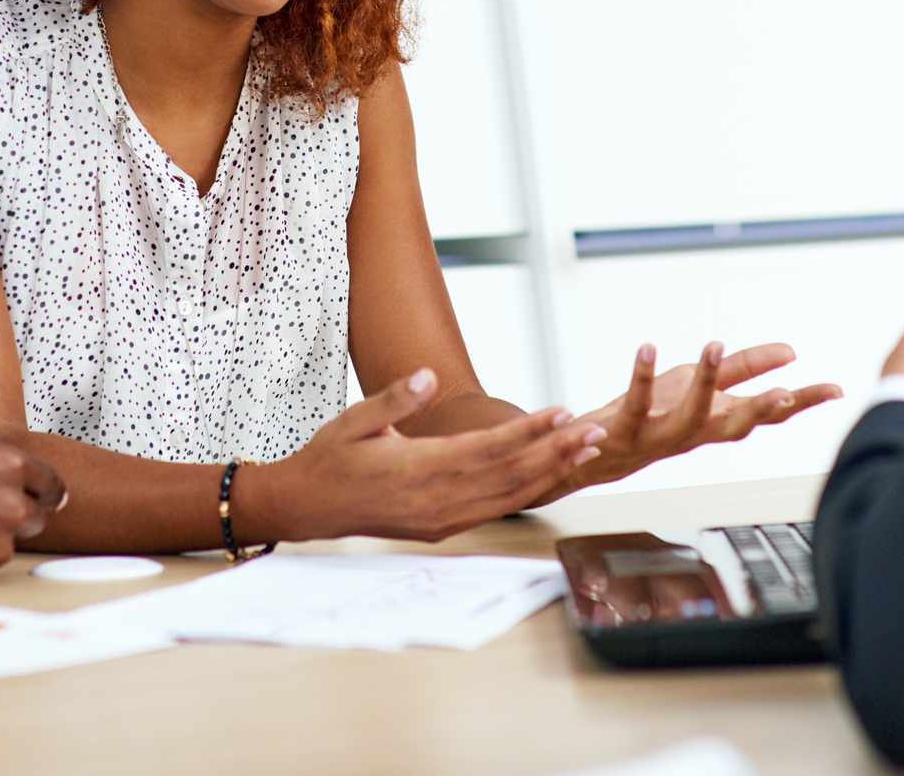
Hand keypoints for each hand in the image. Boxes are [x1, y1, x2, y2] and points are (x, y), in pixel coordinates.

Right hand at [242, 369, 606, 542]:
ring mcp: (441, 519)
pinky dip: (526, 492)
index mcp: (419, 468)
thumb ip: (395, 400)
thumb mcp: (355, 420)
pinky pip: (493, 509)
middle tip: (594, 431)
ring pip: (508, 496)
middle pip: (509, 475)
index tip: (561, 413)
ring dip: (548, 473)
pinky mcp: (441, 528)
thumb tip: (427, 376)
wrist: (309, 506)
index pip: (488, 448)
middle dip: (554, 453)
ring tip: (584, 452)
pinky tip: (547, 476)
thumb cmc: (332, 456)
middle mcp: (437, 500)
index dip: (528, 431)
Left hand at [534, 341, 844, 502]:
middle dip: (763, 409)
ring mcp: (660, 436)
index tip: (837, 390)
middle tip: (787, 392)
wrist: (592, 454)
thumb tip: (791, 351)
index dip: (803, 403)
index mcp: (717, 422)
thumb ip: (744, 369)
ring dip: (703, 383)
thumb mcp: (701, 386)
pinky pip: (635, 403)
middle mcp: (694, 434)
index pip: (768, 413)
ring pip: (688, 416)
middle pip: (737, 425)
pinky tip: (646, 347)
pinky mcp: (625, 429)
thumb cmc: (653, 416)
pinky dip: (640, 376)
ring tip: (715, 346)